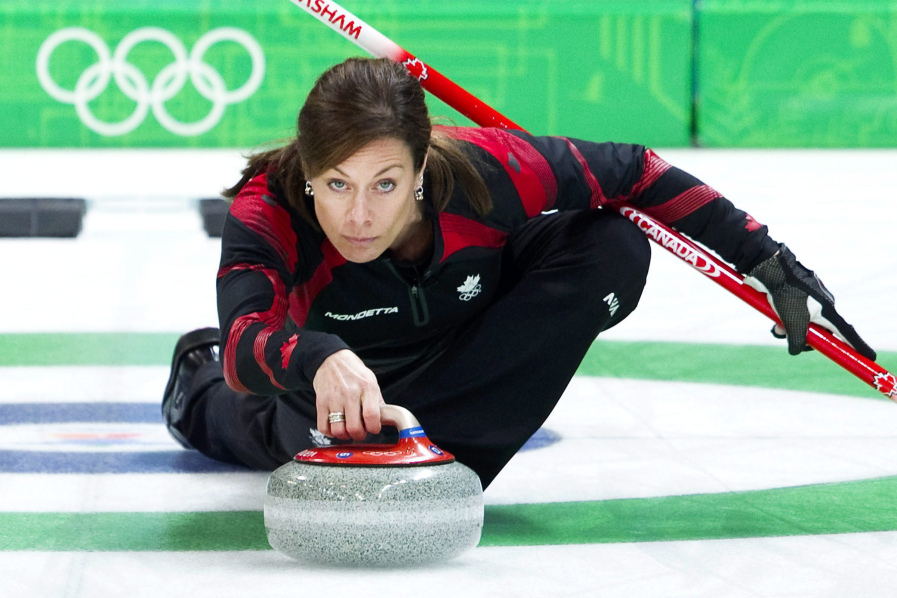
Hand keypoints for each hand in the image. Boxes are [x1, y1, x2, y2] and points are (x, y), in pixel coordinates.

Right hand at [312, 349, 383, 440]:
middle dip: (359, 435)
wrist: (331, 359)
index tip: (373, 429)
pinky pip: (323, 427)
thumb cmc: (354, 372)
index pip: (371, 415)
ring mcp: (334, 398)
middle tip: (360, 432)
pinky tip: (335, 427)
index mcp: (367, 387)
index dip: (374, 428)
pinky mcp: (321, 402)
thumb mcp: (371, 381)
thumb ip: (377, 401)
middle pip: (354, 427)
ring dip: (344, 435)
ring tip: (347, 430)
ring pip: (338, 430)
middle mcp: (350, 393)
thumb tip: (385, 420)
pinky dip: (330, 432)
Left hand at [744, 243, 875, 359]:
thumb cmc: (787, 295)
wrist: (771, 270)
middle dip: (806, 340)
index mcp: (829, 311)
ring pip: (802, 324)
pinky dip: (783, 321)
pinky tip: (774, 323)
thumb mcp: (794, 323)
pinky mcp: (793, 297)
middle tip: (794, 344)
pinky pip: (792, 315)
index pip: (846, 333)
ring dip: (790, 330)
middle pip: (821, 332)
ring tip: (778, 329)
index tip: (870, 356)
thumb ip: (798, 341)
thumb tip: (796, 351)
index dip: (857, 345)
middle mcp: (822, 306)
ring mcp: (808, 301)